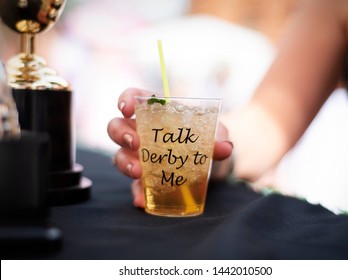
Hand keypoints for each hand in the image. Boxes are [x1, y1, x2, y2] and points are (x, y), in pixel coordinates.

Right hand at [107, 88, 232, 207]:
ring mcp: (141, 156)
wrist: (213, 166)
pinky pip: (135, 185)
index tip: (127, 109)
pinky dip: (137, 192)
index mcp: (157, 113)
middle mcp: (143, 132)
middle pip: (118, 127)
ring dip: (125, 163)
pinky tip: (141, 200)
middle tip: (135, 143)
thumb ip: (218, 137)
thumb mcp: (215, 135)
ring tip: (138, 172)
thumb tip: (226, 146)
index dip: (126, 100)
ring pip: (120, 155)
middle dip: (121, 134)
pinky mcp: (146, 178)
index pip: (135, 98)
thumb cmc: (208, 140)